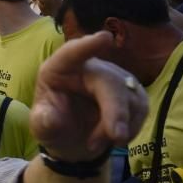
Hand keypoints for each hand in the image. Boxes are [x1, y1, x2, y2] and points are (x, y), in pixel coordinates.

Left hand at [30, 31, 148, 160]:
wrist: (72, 141)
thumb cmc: (53, 126)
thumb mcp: (41, 127)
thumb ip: (43, 122)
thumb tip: (50, 118)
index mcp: (60, 69)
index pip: (72, 53)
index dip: (88, 46)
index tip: (105, 39)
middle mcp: (88, 68)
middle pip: (111, 83)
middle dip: (116, 112)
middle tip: (115, 137)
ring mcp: (114, 77)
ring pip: (130, 99)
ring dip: (118, 128)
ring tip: (94, 144)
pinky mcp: (132, 92)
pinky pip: (140, 109)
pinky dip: (130, 129)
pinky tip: (114, 139)